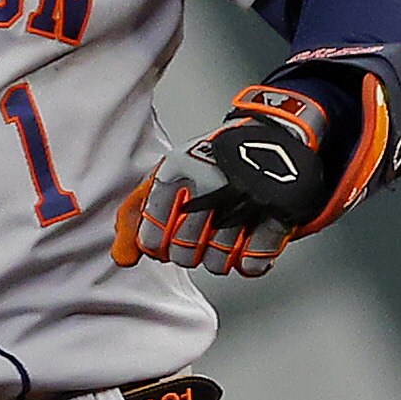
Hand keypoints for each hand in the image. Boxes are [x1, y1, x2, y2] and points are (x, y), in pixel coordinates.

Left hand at [113, 85, 329, 277]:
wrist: (276, 136)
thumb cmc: (217, 159)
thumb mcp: (173, 170)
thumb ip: (139, 210)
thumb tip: (123, 257)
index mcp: (178, 170)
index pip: (152, 234)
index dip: (157, 244)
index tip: (163, 241)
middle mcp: (209, 185)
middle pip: (183, 253)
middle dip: (187, 252)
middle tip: (196, 238)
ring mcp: (245, 201)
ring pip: (217, 263)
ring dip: (217, 259)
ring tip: (221, 238)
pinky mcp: (276, 215)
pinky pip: (251, 262)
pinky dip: (247, 261)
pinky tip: (245, 244)